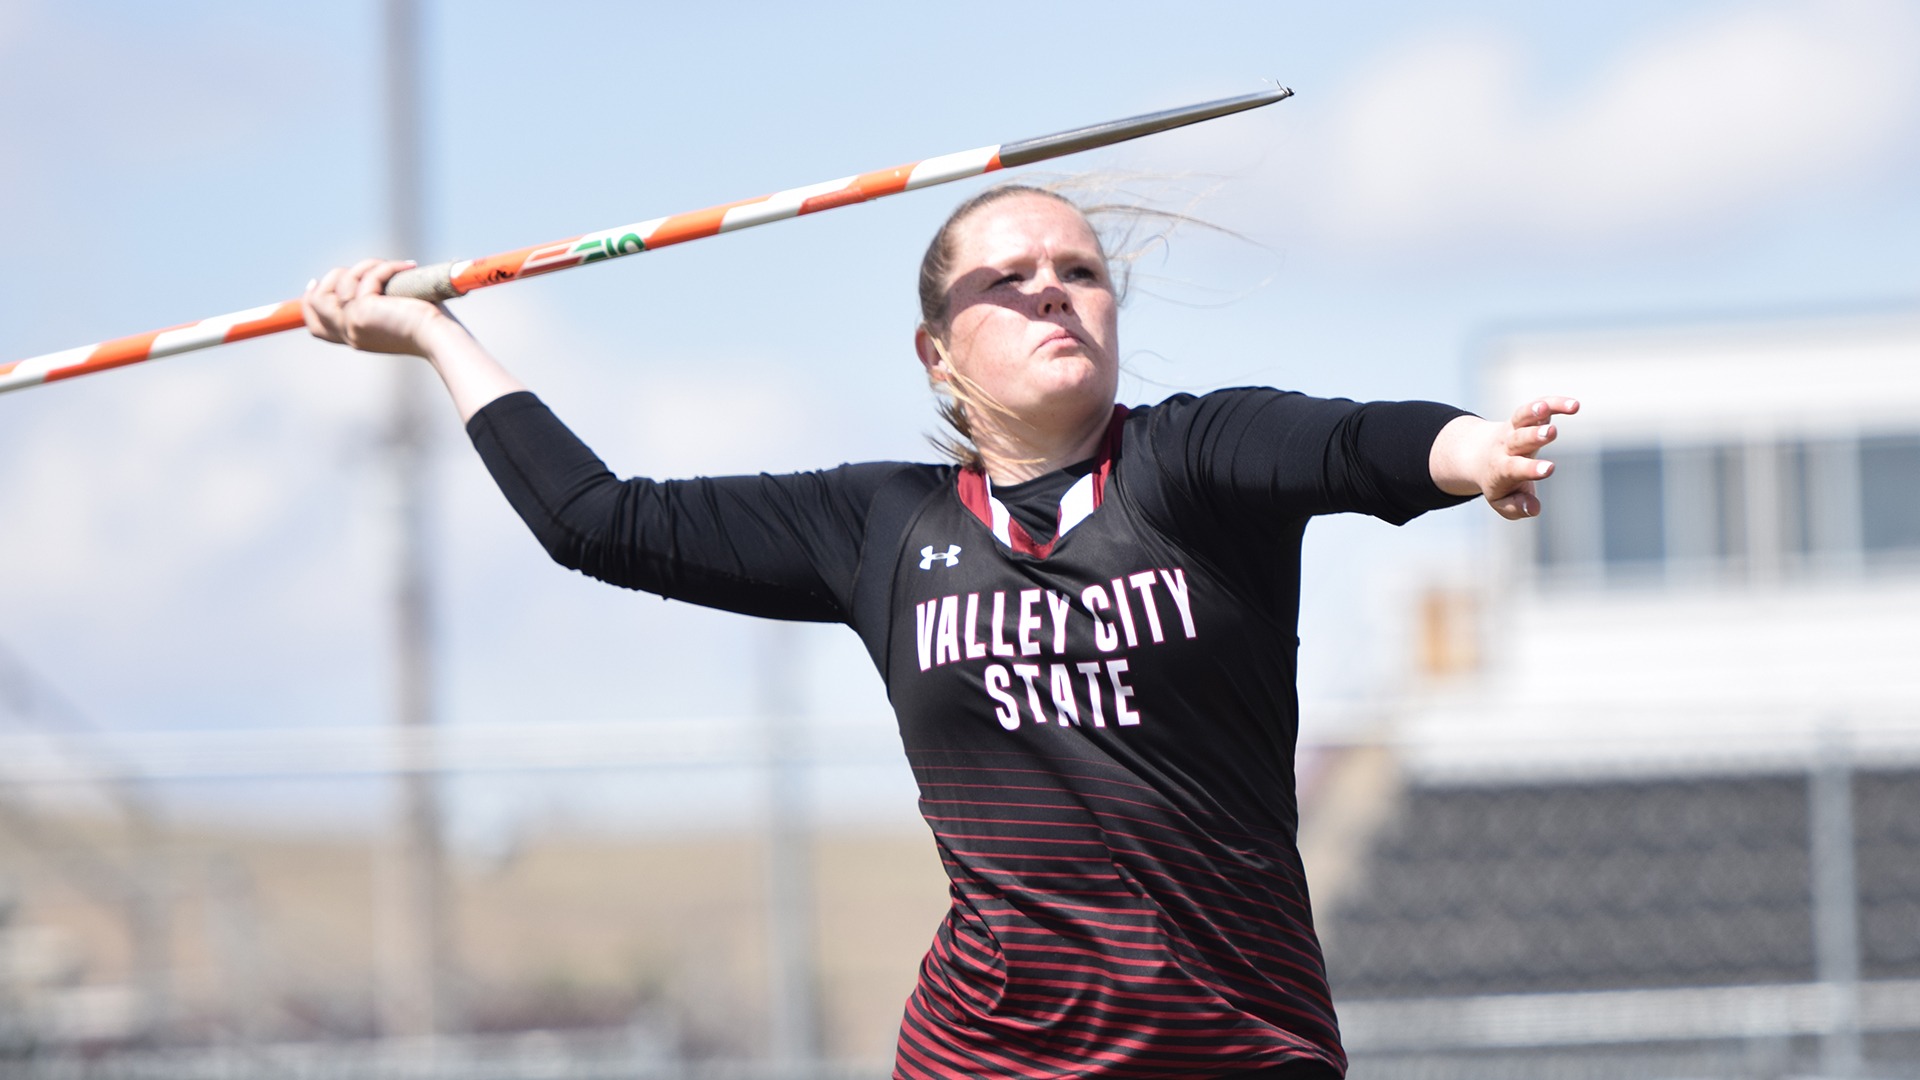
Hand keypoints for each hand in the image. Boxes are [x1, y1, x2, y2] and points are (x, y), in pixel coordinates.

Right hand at [302, 258, 448, 355]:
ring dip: (367, 267)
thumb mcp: (395, 315)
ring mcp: (352, 323)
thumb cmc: (432, 328)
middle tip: (362, 268)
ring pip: (340, 283)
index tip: (314, 282)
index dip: (311, 302)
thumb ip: (377, 301)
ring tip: (397, 267)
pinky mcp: (362, 311)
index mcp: (356, 338)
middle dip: (331, 278)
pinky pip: (367, 276)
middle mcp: (349, 334)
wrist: (442, 340)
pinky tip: (409, 267)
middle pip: (315, 304)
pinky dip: (387, 267)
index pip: (317, 325)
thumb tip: (370, 276)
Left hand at [1430, 397, 1580, 519]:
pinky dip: (1554, 403)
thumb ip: (1516, 507)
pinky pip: (1539, 406)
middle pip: (1519, 439)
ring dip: (1535, 411)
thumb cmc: (1499, 483)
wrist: (1478, 456)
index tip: (1549, 469)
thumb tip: (1534, 509)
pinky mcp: (1526, 416)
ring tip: (1546, 407)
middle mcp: (1507, 446)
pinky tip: (1574, 405)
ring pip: (1521, 416)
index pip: (1515, 468)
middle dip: (1534, 436)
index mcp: (1501, 469)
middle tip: (1551, 432)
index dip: (1531, 469)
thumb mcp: (1502, 501)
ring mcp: (1515, 428)